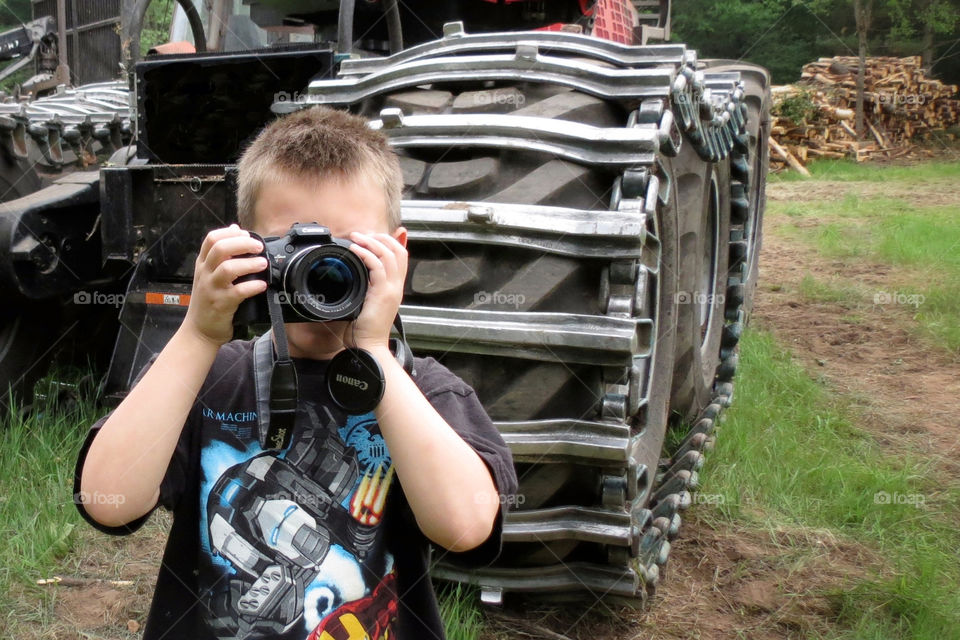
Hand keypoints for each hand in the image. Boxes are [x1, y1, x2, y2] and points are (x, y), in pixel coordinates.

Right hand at [183, 224, 267, 345]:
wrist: (199, 330)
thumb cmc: (208, 300)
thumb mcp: (209, 274)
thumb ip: (221, 253)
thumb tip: (235, 229)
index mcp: (203, 264)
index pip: (211, 239)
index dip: (230, 233)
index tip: (246, 235)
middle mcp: (205, 274)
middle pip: (220, 248)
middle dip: (242, 244)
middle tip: (258, 247)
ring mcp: (212, 289)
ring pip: (228, 268)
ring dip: (249, 264)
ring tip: (263, 264)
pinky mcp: (221, 304)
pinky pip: (238, 292)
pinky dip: (252, 286)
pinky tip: (262, 285)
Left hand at [347, 230, 407, 351]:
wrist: (369, 346)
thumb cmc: (364, 330)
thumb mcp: (365, 303)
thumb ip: (364, 288)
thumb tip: (354, 276)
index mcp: (394, 287)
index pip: (401, 256)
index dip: (389, 241)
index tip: (370, 236)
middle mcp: (396, 286)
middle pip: (398, 250)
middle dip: (380, 237)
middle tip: (361, 234)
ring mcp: (392, 289)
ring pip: (389, 255)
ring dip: (371, 242)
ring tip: (356, 237)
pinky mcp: (383, 293)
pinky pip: (378, 267)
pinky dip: (366, 254)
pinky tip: (354, 250)